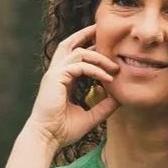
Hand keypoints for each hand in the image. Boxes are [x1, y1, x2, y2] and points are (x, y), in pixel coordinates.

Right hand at [27, 25, 118, 151]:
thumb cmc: (63, 130)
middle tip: (102, 29)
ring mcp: (54, 74)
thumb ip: (104, 106)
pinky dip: (95, 70)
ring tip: (115, 67)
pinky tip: (108, 79)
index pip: (73, 55)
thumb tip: (120, 99)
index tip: (106, 48)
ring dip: (99, 57)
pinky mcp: (55, 78)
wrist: (47, 138)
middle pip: (69, 44)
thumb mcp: (90, 116)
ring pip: (78, 53)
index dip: (88, 47)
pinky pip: (79, 66)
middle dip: (85, 34)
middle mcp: (56, 73)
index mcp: (61, 79)